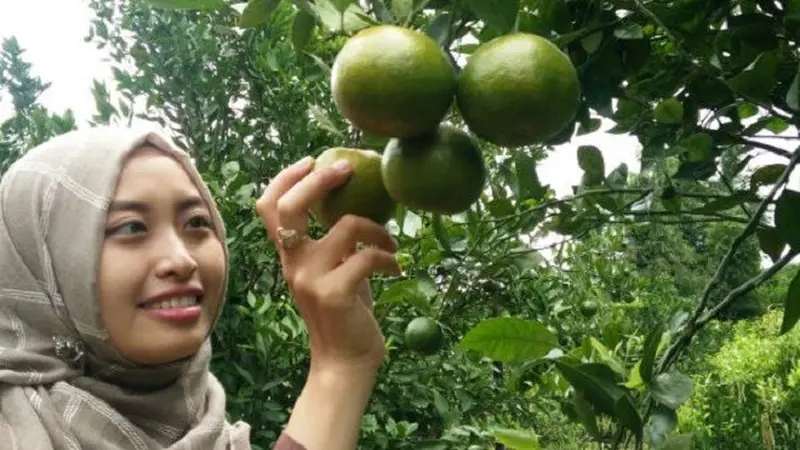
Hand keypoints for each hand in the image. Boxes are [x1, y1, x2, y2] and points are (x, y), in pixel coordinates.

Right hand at [256, 156, 400, 374]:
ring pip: (346, 226)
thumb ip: (334, 242)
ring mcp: (311, 279)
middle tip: (348, 170)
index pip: (269, 208)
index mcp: (291, 256)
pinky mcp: (334, 293)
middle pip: (289, 207)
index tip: (313, 160)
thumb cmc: (346, 313)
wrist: (346, 362)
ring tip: (392, 246)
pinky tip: (396, 268)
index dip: (286, 178)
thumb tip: (355, 202)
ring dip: (378, 230)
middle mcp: (293, 264)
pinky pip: (368, 256)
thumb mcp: (334, 271)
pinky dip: (389, 257)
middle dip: (319, 181)